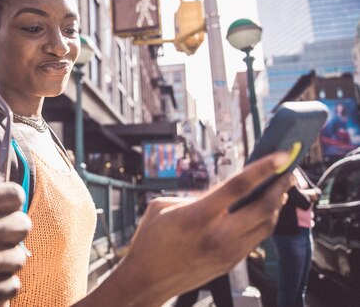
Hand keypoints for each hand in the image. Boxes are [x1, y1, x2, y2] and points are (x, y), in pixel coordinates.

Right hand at [80, 152, 293, 306]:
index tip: (281, 157)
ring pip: (266, 224)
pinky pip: (257, 237)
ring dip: (277, 204)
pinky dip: (265, 220)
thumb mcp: (163, 206)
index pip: (238, 186)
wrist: (146, 279)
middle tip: (288, 170)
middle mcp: (218, 235)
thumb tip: (218, 192)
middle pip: (263, 207)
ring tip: (280, 188)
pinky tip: (264, 210)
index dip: (263, 169)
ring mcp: (228, 251)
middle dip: (280, 186)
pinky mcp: (231, 262)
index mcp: (198, 216)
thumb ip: (193, 196)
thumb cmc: (150, 240)